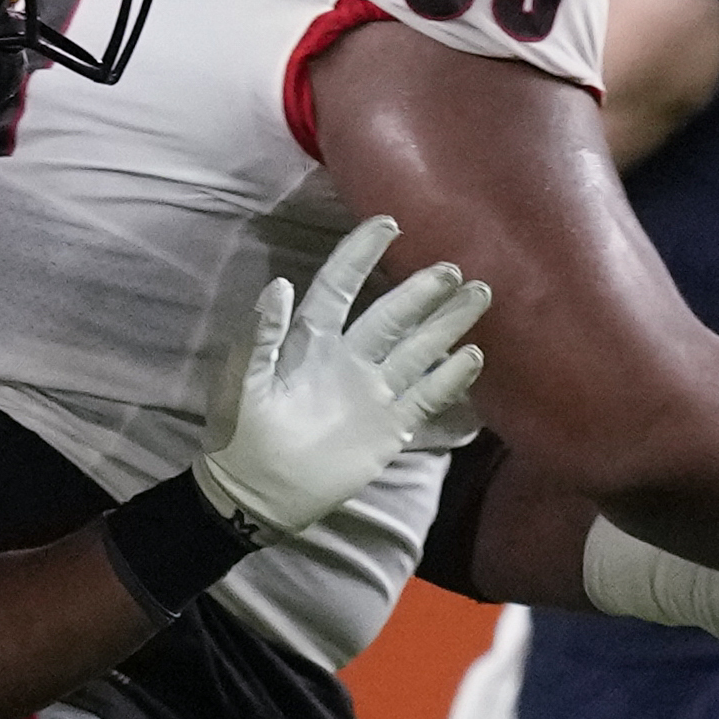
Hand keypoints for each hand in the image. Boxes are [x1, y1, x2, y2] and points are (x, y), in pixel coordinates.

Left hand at [194, 216, 493, 537]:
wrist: (256, 494)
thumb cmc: (239, 435)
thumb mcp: (242, 381)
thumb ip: (262, 334)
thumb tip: (282, 284)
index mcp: (309, 343)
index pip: (340, 287)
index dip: (361, 254)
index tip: (388, 224)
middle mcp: (348, 360)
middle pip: (392, 316)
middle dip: (422, 290)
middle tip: (454, 268)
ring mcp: (373, 392)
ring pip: (418, 350)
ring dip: (448, 324)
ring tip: (479, 297)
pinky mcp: (390, 427)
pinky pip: (427, 397)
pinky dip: (452, 379)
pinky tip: (475, 358)